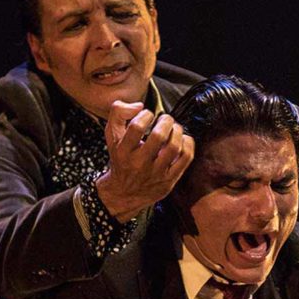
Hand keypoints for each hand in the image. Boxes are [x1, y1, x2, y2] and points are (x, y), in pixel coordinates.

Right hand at [96, 101, 194, 222]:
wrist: (124, 193)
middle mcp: (139, 164)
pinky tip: (182, 139)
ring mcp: (156, 174)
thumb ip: (118, 113)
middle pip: (159, 136)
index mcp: (123, 152)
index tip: (148, 115)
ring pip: (174, 146)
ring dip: (177, 130)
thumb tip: (139, 105)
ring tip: (173, 127)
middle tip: (165, 119)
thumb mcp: (112, 135)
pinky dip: (187, 143)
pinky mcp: (169, 180)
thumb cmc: (121, 158)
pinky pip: (186, 158)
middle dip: (166, 120)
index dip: (146, 115)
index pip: (137, 127)